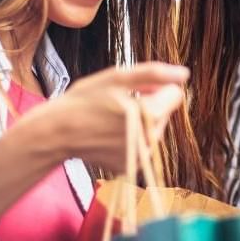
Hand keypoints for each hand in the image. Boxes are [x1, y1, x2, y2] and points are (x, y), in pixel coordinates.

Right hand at [33, 62, 188, 173]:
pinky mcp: (131, 167)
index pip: (176, 94)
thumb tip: (185, 74)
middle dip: (150, 104)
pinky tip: (110, 134)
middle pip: (165, 112)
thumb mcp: (117, 77)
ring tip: (112, 118)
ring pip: (155, 129)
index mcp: (150, 115)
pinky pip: (142, 145)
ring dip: (141, 121)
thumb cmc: (84, 101)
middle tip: (119, 102)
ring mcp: (141, 157)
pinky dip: (132, 138)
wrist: (55, 133)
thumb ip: (155, 74)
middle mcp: (150, 140)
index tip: (136, 88)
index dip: (158, 86)